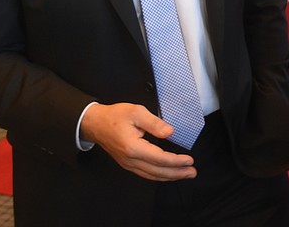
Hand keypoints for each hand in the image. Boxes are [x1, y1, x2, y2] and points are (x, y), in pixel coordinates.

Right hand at [80, 102, 196, 181]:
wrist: (95, 124)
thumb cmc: (115, 116)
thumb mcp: (136, 112)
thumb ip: (154, 123)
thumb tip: (170, 132)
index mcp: (133, 147)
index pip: (159, 158)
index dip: (176, 161)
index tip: (189, 160)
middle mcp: (130, 159)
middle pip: (157, 171)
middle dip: (177, 173)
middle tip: (193, 172)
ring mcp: (128, 164)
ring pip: (152, 175)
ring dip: (170, 177)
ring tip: (185, 174)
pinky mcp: (127, 164)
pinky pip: (146, 173)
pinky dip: (159, 175)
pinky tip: (168, 173)